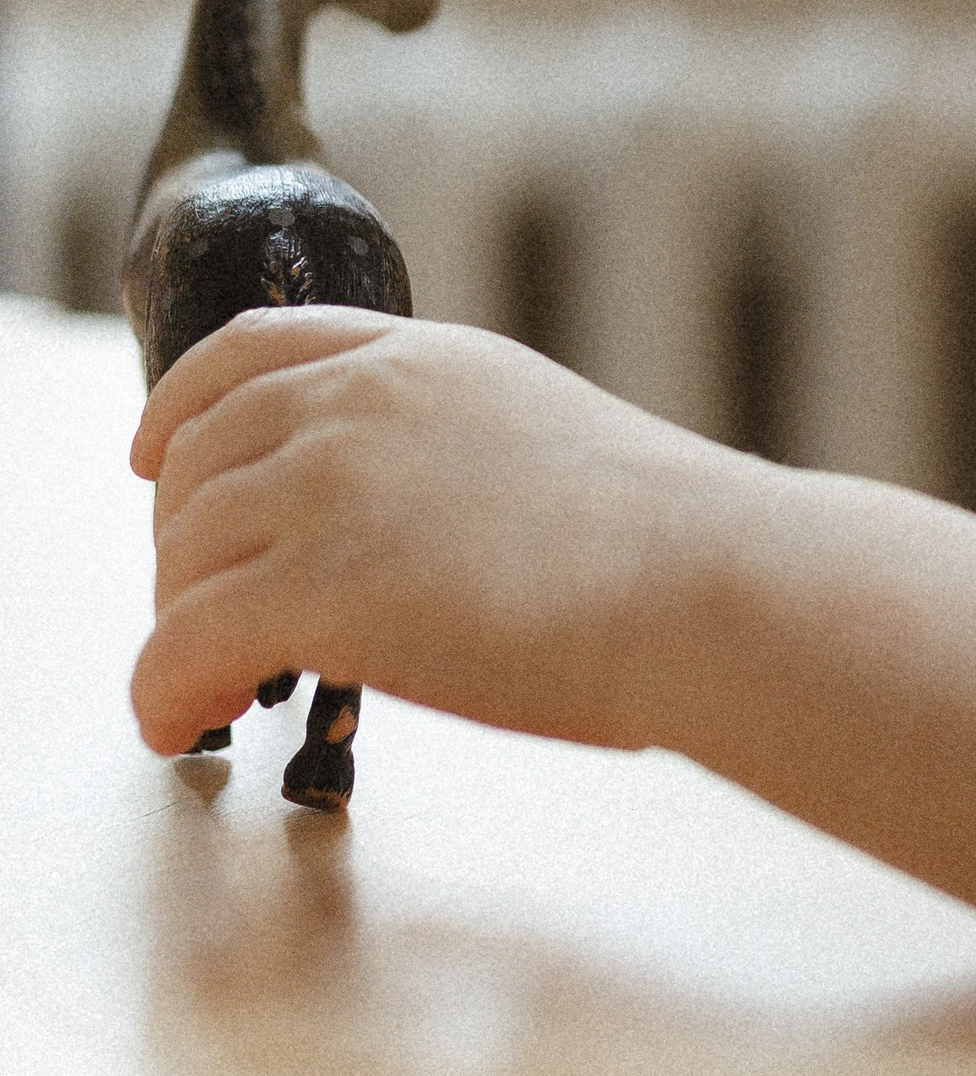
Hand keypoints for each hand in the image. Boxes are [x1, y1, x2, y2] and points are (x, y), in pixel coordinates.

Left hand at [129, 307, 741, 757]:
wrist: (717, 589)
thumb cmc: (680, 553)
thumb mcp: (550, 444)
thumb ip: (457, 457)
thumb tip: (416, 535)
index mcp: (422, 362)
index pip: (249, 352)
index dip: (178, 409)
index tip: (157, 457)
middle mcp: (358, 406)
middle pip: (198, 465)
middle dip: (186, 549)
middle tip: (210, 617)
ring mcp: (331, 490)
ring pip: (180, 559)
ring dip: (178, 625)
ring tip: (208, 684)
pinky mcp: (317, 589)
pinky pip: (182, 644)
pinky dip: (161, 692)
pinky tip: (182, 723)